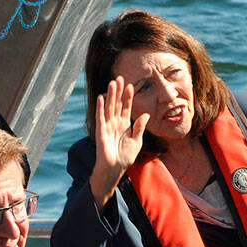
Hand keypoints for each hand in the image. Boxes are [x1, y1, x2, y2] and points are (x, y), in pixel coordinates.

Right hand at [90, 76, 148, 208]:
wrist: (115, 168)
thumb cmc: (125, 157)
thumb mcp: (137, 141)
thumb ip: (140, 127)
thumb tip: (146, 114)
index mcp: (124, 125)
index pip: (126, 107)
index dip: (128, 97)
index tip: (131, 85)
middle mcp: (115, 123)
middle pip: (117, 104)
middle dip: (118, 91)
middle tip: (120, 78)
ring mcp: (107, 126)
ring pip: (109, 107)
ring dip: (110, 95)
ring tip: (112, 83)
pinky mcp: (101, 130)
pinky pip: (100, 116)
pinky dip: (100, 107)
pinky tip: (101, 97)